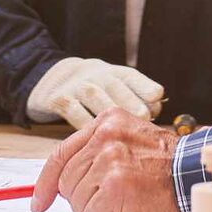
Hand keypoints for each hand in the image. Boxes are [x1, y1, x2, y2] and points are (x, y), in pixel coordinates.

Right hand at [26, 57, 163, 127]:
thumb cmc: (96, 92)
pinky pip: (71, 109)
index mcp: (114, 74)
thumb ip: (136, 102)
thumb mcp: (114, 90)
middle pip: (114, 84)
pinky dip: (83, 123)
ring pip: (93, 94)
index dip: (143, 85)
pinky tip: (94, 137)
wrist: (55, 79)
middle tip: (143, 116)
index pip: (131, 76)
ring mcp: (76, 86)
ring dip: (107, 108)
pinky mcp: (58, 98)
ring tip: (120, 127)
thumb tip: (156, 114)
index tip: (157, 96)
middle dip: (129, 99)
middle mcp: (95, 76)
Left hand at [31, 109, 181, 211]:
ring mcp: (110, 160)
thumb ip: (98, 151)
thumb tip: (64, 180)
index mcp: (107, 122)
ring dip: (96, 210)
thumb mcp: (130, 141)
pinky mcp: (116, 186)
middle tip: (105, 203)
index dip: (46, 181)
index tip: (39, 199)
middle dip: (81, 199)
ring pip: (77, 200)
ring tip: (123, 202)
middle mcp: (106, 136)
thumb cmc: (167, 166)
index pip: (61, 152)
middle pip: (67, 180)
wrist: (195, 176)